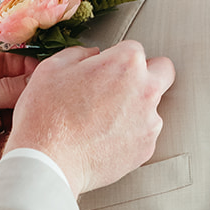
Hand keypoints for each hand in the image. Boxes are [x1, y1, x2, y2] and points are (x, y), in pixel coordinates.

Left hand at [0, 50, 36, 209]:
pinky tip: (28, 133)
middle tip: (47, 94)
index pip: (4, 62)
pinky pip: (16, 138)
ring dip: (28, 113)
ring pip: (19, 113)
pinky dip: (24, 135)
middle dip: (30, 91)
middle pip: (15, 87)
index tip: (45, 72)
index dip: (25, 66)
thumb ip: (1, 86)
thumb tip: (34, 81)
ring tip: (38, 114)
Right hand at [3, 42, 174, 196]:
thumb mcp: (53, 67)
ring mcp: (149, 122)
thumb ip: (80, 53)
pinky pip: (143, 134)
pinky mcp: (145, 148)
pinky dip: (129, 134)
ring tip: (102, 119)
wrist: (48, 161)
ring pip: (152, 106)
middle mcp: (145, 90)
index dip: (115, 56)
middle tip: (121, 84)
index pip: (134, 49)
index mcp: (125, 63)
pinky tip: (103, 138)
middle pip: (162, 71)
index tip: (104, 68)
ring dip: (135, 107)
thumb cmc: (47, 116)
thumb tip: (91, 56)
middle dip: (145, 73)